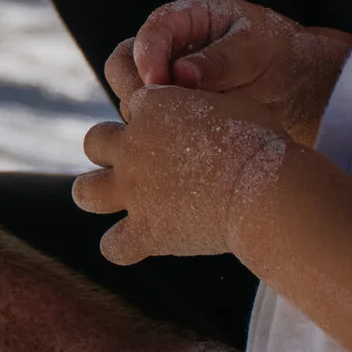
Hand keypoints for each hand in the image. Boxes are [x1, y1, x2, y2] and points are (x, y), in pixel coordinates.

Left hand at [73, 86, 290, 264]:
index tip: (178, 132)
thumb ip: (206, 104)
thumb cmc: (262, 144)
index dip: (153, 118)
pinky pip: (113, 246)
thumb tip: (207, 115)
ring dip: (97, 195)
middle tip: (141, 165)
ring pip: (85, 192)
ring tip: (120, 201)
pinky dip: (122, 247)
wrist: (266, 189)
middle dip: (110, 151)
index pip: (134, 107)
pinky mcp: (145, 231)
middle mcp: (133, 146)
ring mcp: (134, 190)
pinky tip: (139, 243)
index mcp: (153, 106)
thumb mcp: (233, 105)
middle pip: (94, 141)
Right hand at [105, 0, 351, 146]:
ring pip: (133, 100)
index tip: (159, 83)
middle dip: (134, 88)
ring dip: (147, 116)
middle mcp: (168, 51)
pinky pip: (153, 125)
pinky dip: (161, 136)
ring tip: (181, 132)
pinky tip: (186, 148)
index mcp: (185, 20)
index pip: (150, 33)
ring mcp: (169, 85)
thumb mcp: (257, 48)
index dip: (148, 56)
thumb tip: (182, 75)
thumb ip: (219, 59)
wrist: (303, 87)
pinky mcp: (175, 115)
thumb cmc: (282, 53)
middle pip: (123, 65)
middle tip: (156, 112)